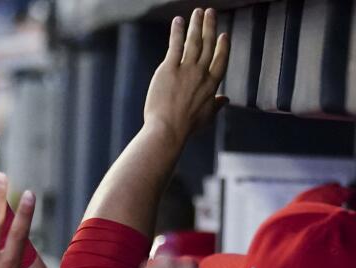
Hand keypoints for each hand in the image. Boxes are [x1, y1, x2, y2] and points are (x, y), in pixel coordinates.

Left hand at [143, 8, 229, 140]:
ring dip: (196, 24)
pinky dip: (177, 32)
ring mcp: (186, 70)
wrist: (168, 130)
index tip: (224, 35)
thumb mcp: (206, 117)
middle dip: (210, 26)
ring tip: (198, 12)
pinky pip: (175, 45)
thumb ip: (216, 106)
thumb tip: (225, 100)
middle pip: (209, 45)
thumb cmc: (185, 127)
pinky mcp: (169, 69)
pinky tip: (178, 21)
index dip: (223, 46)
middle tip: (210, 13)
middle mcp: (202, 74)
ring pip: (194, 41)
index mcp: (212, 85)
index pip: (221, 60)